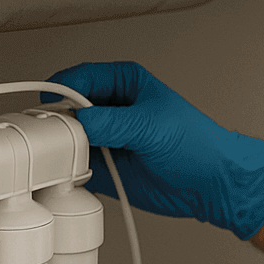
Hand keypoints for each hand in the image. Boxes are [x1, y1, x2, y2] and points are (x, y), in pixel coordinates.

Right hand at [48, 61, 263, 239]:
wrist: (211, 183)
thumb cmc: (197, 143)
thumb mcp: (150, 126)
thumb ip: (110, 122)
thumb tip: (75, 120)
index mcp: (123, 83)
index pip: (79, 79)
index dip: (61, 92)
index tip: (52, 110)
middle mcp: (110, 109)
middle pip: (66, 110)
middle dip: (57, 123)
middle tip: (55, 138)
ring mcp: (105, 138)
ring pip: (66, 139)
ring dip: (60, 150)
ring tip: (62, 158)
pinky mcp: (103, 167)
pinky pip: (72, 167)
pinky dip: (66, 172)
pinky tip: (69, 175)